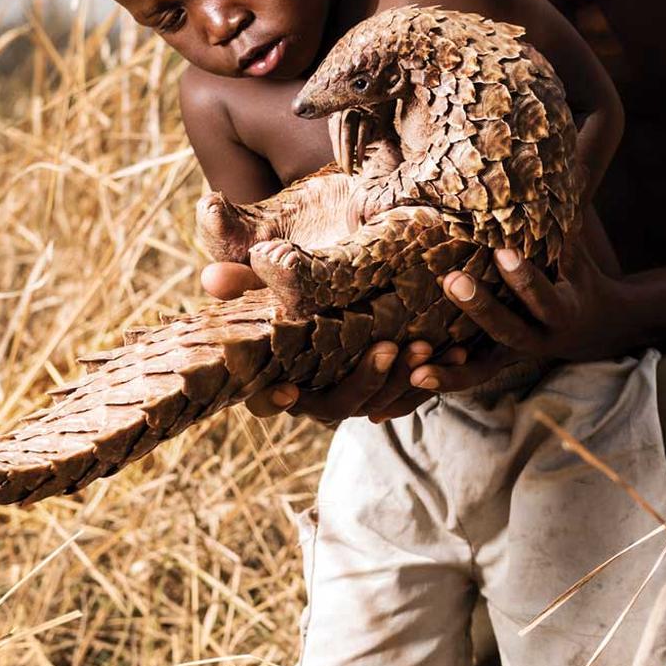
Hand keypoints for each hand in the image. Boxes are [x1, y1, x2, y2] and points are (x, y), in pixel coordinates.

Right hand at [201, 261, 469, 422]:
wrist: (362, 258)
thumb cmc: (307, 271)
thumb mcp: (281, 268)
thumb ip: (249, 277)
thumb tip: (209, 280)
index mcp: (286, 370)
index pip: (269, 401)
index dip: (274, 402)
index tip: (286, 390)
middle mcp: (322, 388)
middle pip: (335, 408)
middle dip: (363, 381)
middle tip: (389, 347)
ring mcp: (361, 388)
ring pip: (380, 403)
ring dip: (402, 381)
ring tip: (424, 348)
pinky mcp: (397, 381)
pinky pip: (416, 392)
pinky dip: (436, 376)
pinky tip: (456, 352)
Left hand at [429, 237, 642, 374]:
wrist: (597, 326)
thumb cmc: (577, 274)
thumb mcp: (577, 249)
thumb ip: (564, 217)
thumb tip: (573, 164)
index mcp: (564, 308)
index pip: (543, 293)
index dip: (524, 276)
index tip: (503, 250)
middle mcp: (541, 338)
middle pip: (509, 329)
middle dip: (481, 308)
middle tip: (451, 281)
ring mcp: (517, 356)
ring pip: (485, 368)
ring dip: (452, 367)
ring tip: (417, 364)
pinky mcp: (497, 365)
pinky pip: (471, 377)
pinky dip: (447, 378)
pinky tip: (415, 376)